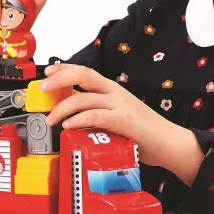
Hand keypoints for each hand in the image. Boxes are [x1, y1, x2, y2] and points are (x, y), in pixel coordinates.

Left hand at [41, 63, 204, 181]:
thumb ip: (99, 114)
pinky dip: (77, 120)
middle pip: (82, 75)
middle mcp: (115, 92)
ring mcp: (120, 105)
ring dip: (62, 108)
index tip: (48, 72)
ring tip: (51, 120)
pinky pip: (95, 116)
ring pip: (83, 98)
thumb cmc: (144, 133)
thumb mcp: (118, 117)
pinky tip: (68, 126)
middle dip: (59, 79)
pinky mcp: (124, 121)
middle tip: (43, 89)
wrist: (169, 143)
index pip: (84, 71)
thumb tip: (74, 119)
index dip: (64, 69)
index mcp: (113, 89)